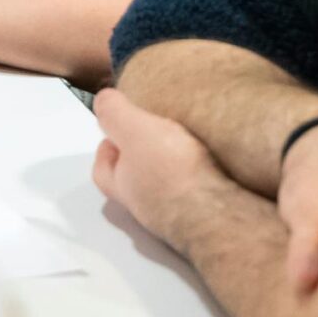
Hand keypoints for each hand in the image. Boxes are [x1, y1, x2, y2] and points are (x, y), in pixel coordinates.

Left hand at [90, 88, 227, 249]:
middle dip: (142, 157)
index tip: (115, 131)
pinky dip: (200, 177)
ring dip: (173, 167)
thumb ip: (115, 113)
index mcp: (122, 185)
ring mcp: (177, 215)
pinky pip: (198, 193)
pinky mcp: (206, 216)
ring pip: (167, 188)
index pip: (102, 171)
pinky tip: (213, 161)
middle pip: (135, 180)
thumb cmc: (170, 173)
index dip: (106, 149)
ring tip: (188, 140)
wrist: (216, 215)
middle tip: (155, 132)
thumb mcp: (134, 130)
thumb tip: (101, 100)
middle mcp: (146, 206)